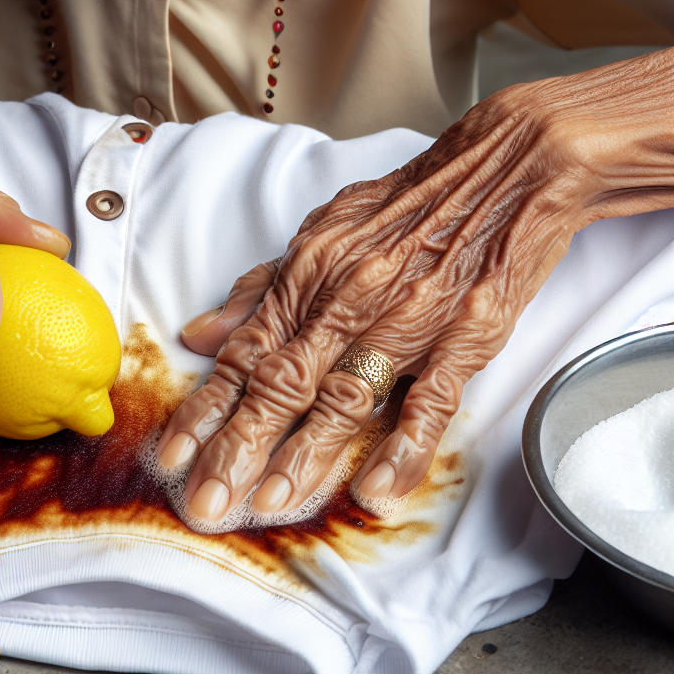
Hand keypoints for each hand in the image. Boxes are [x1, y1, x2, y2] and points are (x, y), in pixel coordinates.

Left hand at [160, 51, 673, 520]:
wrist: (502, 171)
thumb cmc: (405, 206)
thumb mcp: (321, 231)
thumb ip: (260, 288)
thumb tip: (199, 333)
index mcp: (308, 274)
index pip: (244, 352)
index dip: (204, 408)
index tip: (171, 455)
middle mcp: (348, 298)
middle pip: (283, 382)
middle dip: (237, 446)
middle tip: (204, 502)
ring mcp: (408, 319)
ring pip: (346, 395)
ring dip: (306, 453)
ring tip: (271, 502)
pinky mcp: (465, 335)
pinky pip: (431, 398)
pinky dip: (403, 446)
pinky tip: (376, 488)